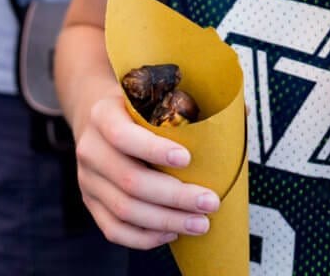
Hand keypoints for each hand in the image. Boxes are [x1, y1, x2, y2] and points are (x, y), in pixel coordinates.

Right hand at [75, 90, 219, 249]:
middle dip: (175, 196)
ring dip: (167, 221)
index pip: (124, 136)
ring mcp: (87, 180)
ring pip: (125, 210)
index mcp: (103, 115)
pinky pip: (114, 230)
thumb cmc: (135, 105)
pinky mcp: (90, 203)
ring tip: (200, 223)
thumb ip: (186, 99)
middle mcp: (90, 149)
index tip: (188, 158)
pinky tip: (172, 232)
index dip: (155, 149)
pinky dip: (145, 237)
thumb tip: (242, 111)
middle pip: (130, 181)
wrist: (94, 116)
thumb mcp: (149, 92)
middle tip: (210, 202)